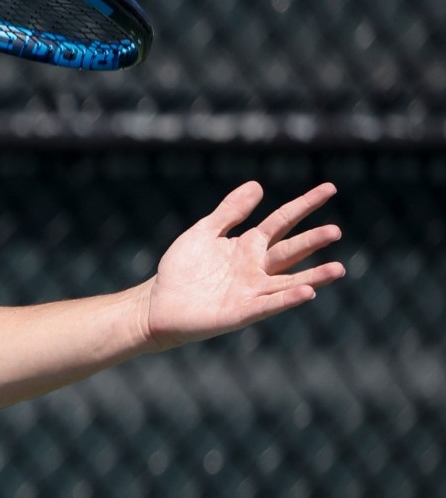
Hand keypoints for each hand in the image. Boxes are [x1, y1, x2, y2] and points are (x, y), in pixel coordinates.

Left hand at [140, 181, 345, 348]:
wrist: (159, 303)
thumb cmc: (182, 268)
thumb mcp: (204, 232)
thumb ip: (230, 212)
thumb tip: (258, 185)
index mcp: (249, 246)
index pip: (282, 221)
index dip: (304, 205)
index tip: (330, 188)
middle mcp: (257, 268)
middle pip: (290, 251)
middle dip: (312, 241)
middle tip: (335, 230)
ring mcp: (252, 291)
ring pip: (289, 281)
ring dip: (314, 276)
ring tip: (338, 269)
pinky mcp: (242, 312)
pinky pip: (269, 304)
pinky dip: (287, 299)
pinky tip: (308, 293)